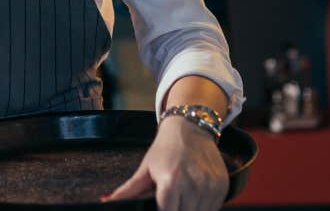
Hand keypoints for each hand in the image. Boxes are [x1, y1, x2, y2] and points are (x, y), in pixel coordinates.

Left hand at [103, 116, 227, 209]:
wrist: (190, 127)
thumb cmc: (165, 149)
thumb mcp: (145, 169)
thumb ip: (128, 191)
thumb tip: (107, 201)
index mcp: (171, 181)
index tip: (159, 207)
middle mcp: (193, 184)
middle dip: (175, 210)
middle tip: (169, 201)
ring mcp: (210, 186)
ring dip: (189, 210)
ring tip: (180, 199)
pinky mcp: (222, 186)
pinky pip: (213, 208)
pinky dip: (203, 207)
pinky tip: (194, 197)